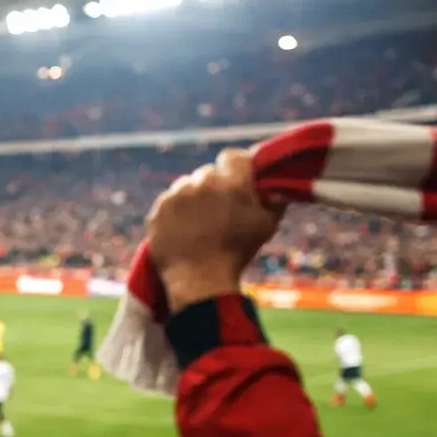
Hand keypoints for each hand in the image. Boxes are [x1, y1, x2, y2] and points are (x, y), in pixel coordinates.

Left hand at [146, 148, 283, 312]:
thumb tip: (278, 186)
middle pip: (208, 172)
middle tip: (218, 206)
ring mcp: (177, 195)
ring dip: (192, 196)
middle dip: (214, 184)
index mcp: (231, 182)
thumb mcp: (266, 224)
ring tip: (199, 220)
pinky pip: (168, 201)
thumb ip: (274, 199)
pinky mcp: (158, 210)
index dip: (236, 166)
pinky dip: (174, 210)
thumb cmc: (237, 253)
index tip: (237, 179)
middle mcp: (202, 183)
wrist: (200, 280)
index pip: (232, 156)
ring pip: (186, 185)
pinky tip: (183, 228)